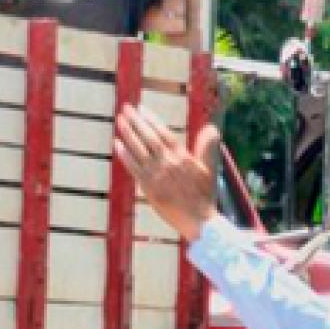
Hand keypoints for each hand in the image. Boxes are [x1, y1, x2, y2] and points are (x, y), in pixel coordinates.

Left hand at [113, 105, 220, 241]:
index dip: (152, 120)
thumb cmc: (204, 195)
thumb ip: (207, 147)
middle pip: (150, 138)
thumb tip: (212, 128)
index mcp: (183, 157)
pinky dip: (125, 155)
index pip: (164, 134)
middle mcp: (169, 163)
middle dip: (137, 122)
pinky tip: (117, 143)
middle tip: (125, 108)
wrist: (198, 220)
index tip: (142, 109)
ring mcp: (158, 175)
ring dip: (128, 133)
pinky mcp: (149, 187)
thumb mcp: (209, 169)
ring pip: (140, 150)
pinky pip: (134, 167)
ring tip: (120, 121)